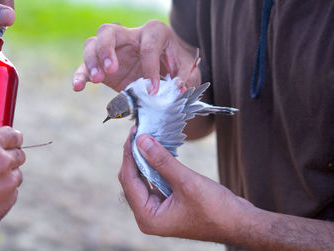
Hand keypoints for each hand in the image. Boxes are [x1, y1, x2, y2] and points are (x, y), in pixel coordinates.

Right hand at [0, 112, 24, 248]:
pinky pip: (12, 194)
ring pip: (16, 175)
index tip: (9, 142)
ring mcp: (8, 181)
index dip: (12, 139)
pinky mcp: (9, 201)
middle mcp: (3, 159)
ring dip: (7, 177)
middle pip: (19, 155)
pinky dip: (4, 195)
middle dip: (9, 158)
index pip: (14, 135)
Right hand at [72, 20, 200, 93]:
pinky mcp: (103, 66)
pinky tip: (78, 87)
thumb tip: (177, 88)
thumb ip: (185, 78)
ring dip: (92, 61)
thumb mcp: (188, 71)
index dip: (151, 69)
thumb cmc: (179, 67)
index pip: (148, 46)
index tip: (154, 91)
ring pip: (92, 44)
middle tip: (111, 70)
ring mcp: (114, 51)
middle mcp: (130, 37)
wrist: (171, 72)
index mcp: (154, 33)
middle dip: (107, 49)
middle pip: (109, 32)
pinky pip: (85, 66)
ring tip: (98, 79)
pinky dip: (80, 75)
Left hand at [118, 131, 253, 242]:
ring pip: (143, 179)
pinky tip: (157, 152)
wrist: (239, 223)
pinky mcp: (166, 205)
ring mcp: (157, 211)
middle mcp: (148, 216)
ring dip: (145, 159)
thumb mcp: (186, 181)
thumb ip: (161, 161)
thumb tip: (142, 141)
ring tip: (146, 138)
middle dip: (135, 156)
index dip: (129, 154)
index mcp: (148, 217)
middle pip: (132, 180)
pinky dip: (155, 167)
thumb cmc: (216, 210)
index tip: (133, 133)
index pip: (129, 180)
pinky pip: (154, 182)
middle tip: (139, 132)